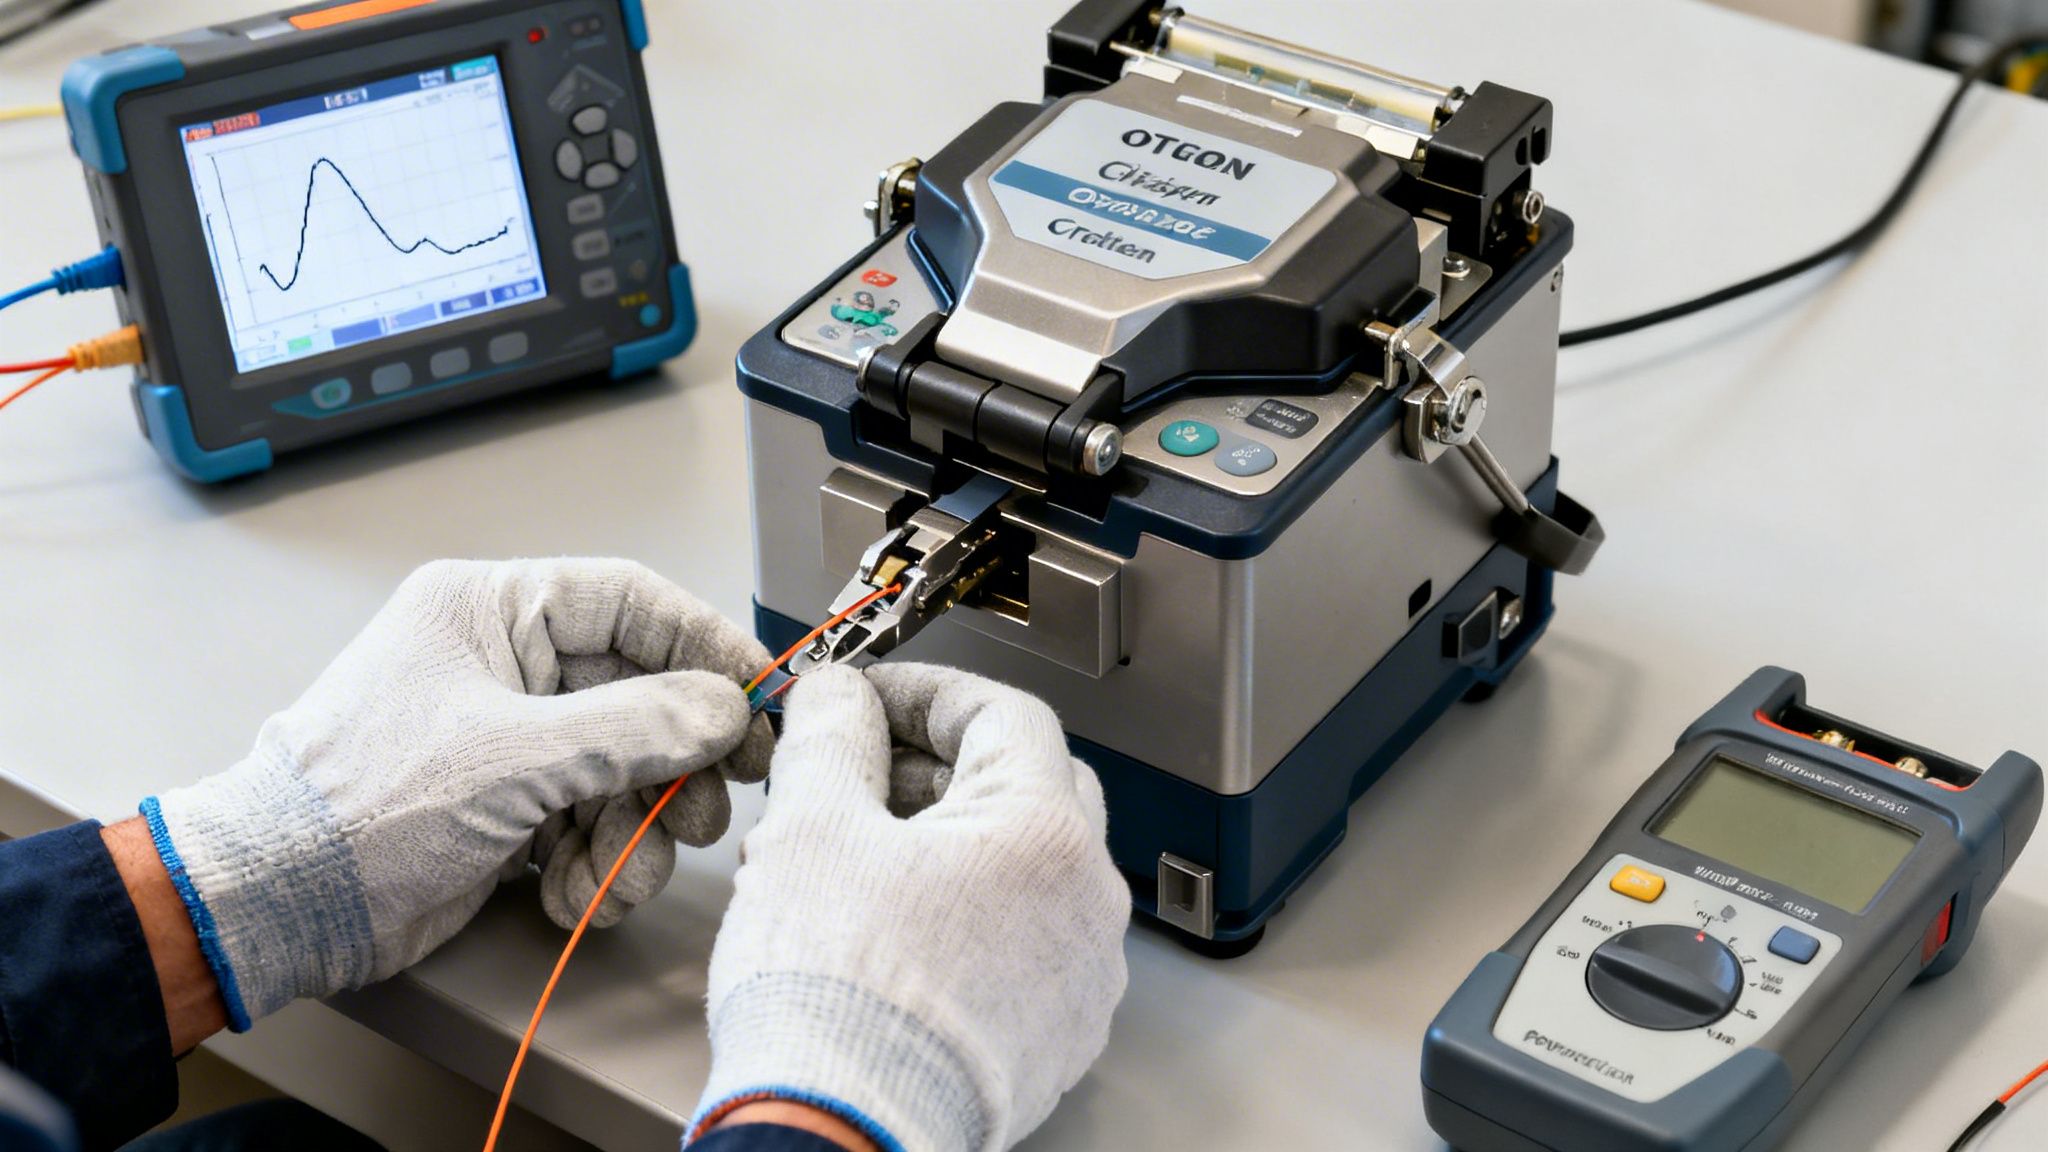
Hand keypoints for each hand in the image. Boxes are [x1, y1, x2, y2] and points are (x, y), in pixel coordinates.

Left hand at [142, 559, 770, 1028]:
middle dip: (676, 764)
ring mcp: (510, 737)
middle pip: (640, 695)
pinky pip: (591, 818)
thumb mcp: (512, 759)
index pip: (630, 602)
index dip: (705, 646)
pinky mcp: (508, 804)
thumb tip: (723, 708)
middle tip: (709, 808)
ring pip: (624, 767)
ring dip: (637, 830)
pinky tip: (572, 893)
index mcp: (492, 610)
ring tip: (621, 875)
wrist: (275, 907)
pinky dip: (597, 864)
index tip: (761, 696)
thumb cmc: (358, 808)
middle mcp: (505, 664)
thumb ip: (633, 728)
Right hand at [691, 664, 1129, 1151]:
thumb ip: (832, 738)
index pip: (1004, 714)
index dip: (926, 693)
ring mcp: (1083, 976)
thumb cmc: (838, 998)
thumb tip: (839, 699)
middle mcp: (1086, 900)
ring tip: (859, 860)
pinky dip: (969, 918)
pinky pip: (1026, 946)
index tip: (868, 698)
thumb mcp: (812, 829)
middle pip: (1028, 787)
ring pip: (1027, 872)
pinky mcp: (1059, 1037)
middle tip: (862, 772)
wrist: (846, 1129)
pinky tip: (894, 934)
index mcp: (1045, 830)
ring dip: (951, 845)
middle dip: (940, 766)